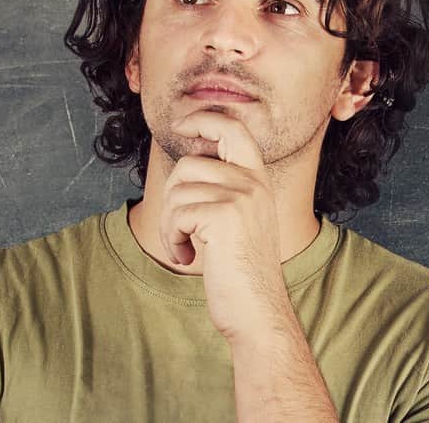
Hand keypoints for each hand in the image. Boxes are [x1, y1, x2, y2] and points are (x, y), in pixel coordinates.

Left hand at [159, 109, 292, 341]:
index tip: (181, 123)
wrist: (257, 310)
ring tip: (185, 248)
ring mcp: (241, 197)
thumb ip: (224, 189)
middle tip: (179, 229)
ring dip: (169, 224)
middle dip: (172, 197)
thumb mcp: (240, 219)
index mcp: (258, 181)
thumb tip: (188, 161)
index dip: (204, 118)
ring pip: (178, 190)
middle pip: (189, 163)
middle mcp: (253, 183)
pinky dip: (171, 239)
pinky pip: (176, 214)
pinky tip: (186, 258)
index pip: (233, 129)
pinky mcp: (224, 216)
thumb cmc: (240, 271)